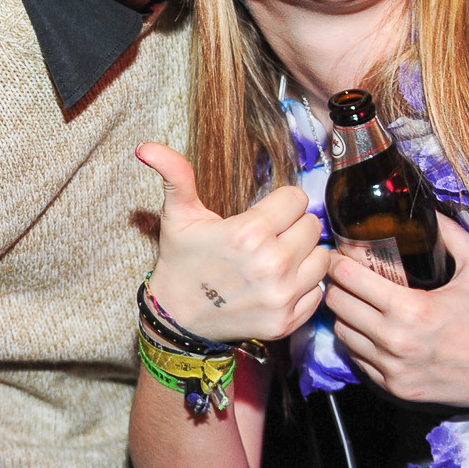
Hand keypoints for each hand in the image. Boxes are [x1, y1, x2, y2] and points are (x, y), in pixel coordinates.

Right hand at [137, 143, 328, 344]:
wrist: (176, 316)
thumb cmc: (181, 260)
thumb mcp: (178, 215)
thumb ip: (175, 175)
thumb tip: (147, 146)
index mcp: (248, 233)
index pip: (297, 198)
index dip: (280, 202)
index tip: (264, 214)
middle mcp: (271, 265)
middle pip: (313, 226)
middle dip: (293, 227)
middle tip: (269, 237)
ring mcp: (281, 296)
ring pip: (322, 258)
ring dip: (303, 256)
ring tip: (277, 258)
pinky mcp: (287, 320)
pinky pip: (317, 291)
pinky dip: (303, 286)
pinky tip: (278, 284)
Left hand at [325, 213, 468, 407]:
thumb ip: (450, 235)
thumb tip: (427, 210)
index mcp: (411, 309)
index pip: (348, 278)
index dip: (338, 261)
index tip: (339, 254)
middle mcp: (396, 341)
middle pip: (337, 304)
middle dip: (337, 285)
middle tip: (345, 275)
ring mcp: (394, 369)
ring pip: (342, 333)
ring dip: (345, 315)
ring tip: (358, 301)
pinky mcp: (397, 388)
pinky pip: (358, 360)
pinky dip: (359, 342)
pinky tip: (371, 329)